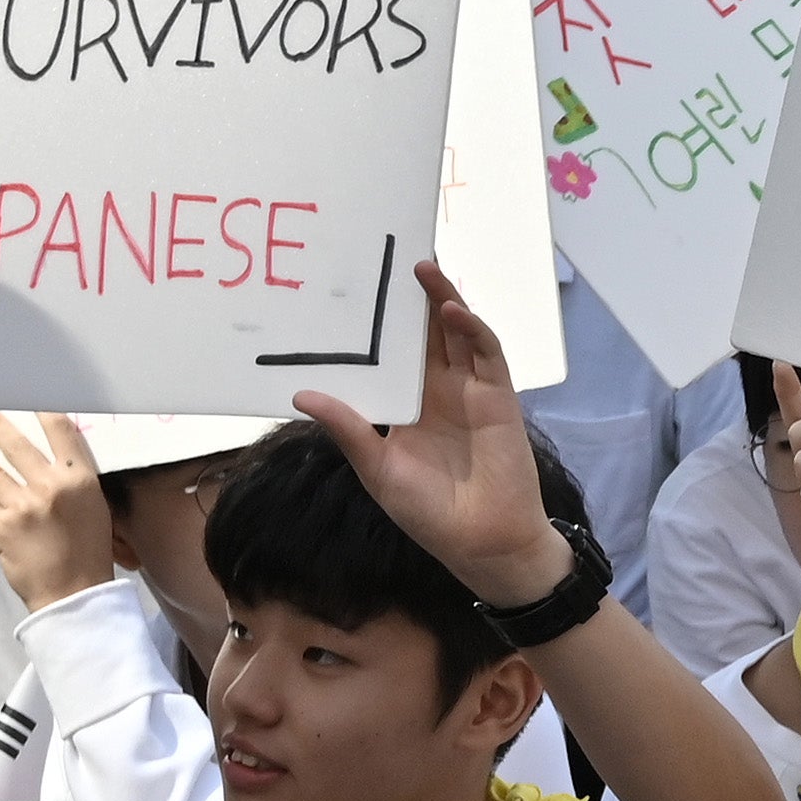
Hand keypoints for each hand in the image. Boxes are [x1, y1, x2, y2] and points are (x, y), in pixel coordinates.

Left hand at [0, 412, 119, 613]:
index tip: (28, 400)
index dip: (43, 413)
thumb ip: (73, 484)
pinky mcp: (1, 524)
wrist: (73, 592)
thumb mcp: (95, 509)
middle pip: (17, 446)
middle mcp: (51, 486)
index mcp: (80, 481)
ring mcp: (23, 504)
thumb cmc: (90, 552)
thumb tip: (45, 464)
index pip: (61, 434)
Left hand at [292, 262, 564, 602]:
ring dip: (443, 300)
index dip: (378, 325)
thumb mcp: (376, 468)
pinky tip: (452, 310)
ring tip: (422, 268)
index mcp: (410, 405)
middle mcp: (441, 392)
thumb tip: (301, 394)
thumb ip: (347, 428)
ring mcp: (472, 391)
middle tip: (389, 259)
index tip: (353, 294)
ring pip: (457, 333)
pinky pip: (486, 354)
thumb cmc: (429, 513)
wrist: (481, 541)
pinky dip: (472, 329)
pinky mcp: (498, 398)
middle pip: (426, 334)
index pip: (394, 354)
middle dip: (411, 299)